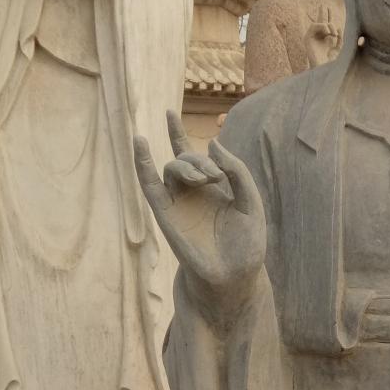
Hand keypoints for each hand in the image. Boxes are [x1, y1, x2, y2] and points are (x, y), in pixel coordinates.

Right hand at [134, 111, 266, 305]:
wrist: (234, 275)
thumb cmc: (246, 245)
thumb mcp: (251, 202)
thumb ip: (238, 171)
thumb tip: (212, 143)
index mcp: (214, 189)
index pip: (194, 156)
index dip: (176, 133)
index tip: (169, 114)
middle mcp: (193, 193)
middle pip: (186, 159)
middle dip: (199, 161)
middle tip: (214, 177)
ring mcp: (178, 202)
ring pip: (172, 168)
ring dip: (187, 166)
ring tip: (204, 179)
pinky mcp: (166, 214)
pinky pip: (150, 185)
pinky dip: (142, 163)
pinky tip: (138, 142)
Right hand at [305, 8, 342, 66]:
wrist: (323, 68)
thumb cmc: (330, 61)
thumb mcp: (338, 48)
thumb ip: (339, 38)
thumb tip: (338, 27)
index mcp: (325, 39)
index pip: (326, 25)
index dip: (328, 16)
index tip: (329, 9)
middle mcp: (318, 37)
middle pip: (320, 21)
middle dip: (323, 13)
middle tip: (324, 5)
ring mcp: (312, 37)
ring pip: (320, 23)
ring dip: (328, 25)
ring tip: (332, 33)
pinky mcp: (307, 37)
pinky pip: (314, 25)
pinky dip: (322, 27)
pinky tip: (328, 32)